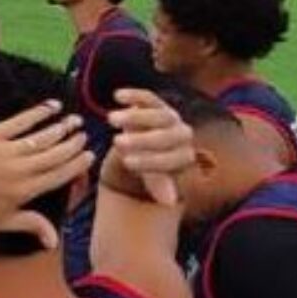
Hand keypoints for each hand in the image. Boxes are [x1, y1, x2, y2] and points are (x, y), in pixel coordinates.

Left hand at [0, 101, 91, 247]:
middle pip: (56, 153)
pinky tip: (52, 107)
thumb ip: (30, 225)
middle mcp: (21, 168)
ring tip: (74, 121)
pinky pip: (21, 121)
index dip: (77, 164)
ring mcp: (6, 149)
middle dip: (73, 144)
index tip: (89, 155)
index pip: (60, 174)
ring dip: (62, 127)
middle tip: (84, 135)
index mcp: (26, 190)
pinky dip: (39, 113)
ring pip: (43, 136)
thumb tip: (54, 240)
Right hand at [102, 89, 193, 205]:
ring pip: (159, 114)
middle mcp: (183, 134)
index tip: (127, 162)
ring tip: (111, 120)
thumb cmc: (150, 166)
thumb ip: (159, 186)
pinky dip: (134, 94)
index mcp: (185, 156)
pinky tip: (117, 96)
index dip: (150, 161)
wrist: (150, 147)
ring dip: (134, 116)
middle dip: (141, 140)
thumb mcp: (153, 178)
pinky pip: (149, 97)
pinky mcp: (158, 103)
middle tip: (116, 143)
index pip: (171, 159)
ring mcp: (172, 117)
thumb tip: (169, 202)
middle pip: (166, 136)